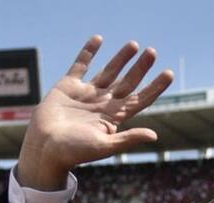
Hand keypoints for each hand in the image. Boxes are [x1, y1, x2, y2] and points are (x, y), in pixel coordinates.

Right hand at [18, 36, 173, 189]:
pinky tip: (98, 39)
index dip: (155, 87)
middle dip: (141, 68)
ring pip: (109, 71)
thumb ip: (128, 138)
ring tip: (134, 44)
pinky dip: (89, 52)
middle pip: (128, 82)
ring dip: (121, 58)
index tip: (169, 74)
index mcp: (115, 117)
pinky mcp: (68, 86)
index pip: (141, 99)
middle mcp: (104, 103)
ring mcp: (87, 94)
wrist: (45, 148)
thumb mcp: (105, 146)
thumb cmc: (75, 152)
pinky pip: (81, 65)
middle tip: (152, 52)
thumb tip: (155, 136)